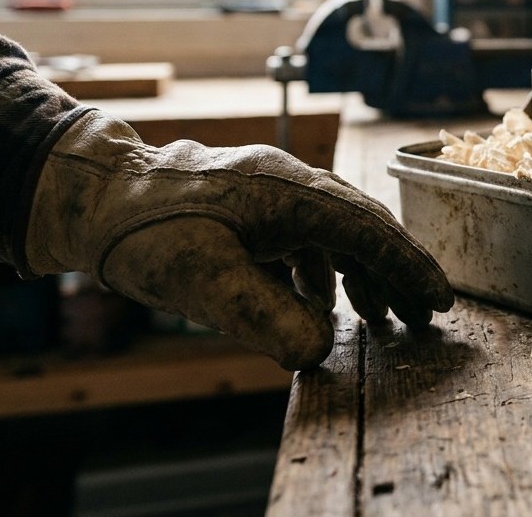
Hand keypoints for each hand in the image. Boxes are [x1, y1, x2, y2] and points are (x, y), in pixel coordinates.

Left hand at [25, 112, 452, 369]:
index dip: (408, 267)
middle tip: (423, 315)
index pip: (368, 230)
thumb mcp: (203, 281)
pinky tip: (320, 302)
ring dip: (361, 273)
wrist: (91, 196)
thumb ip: (265, 316)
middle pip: (362, 226)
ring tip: (378, 317)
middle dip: (396, 272)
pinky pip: (306, 235)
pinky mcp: (252, 204)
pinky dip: (324, 270)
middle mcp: (290, 182)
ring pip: (336, 231)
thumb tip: (319, 349)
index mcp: (291, 191)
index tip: (440, 300)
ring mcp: (271, 190)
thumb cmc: (145, 232)